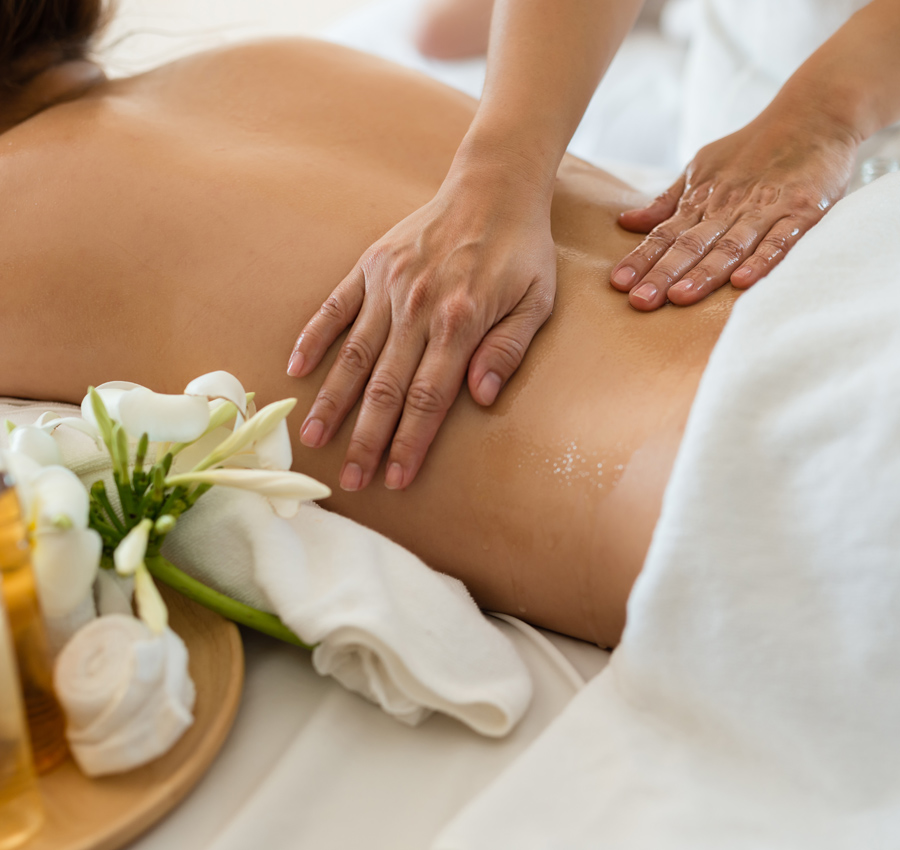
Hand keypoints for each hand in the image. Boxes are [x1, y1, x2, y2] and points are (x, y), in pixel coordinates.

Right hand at [287, 167, 555, 491]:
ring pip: (353, 355)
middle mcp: (417, 307)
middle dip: (366, 439)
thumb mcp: (537, 301)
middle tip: (349, 480)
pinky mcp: (371, 265)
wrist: (494, 185)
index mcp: (460, 321)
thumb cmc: (521, 250)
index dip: (410, 442)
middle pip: (385, 387)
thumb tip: (480, 399)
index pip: (429, 398)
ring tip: (311, 439)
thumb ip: (508, 350)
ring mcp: (389, 285)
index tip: (395, 478)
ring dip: (332, 401)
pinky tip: (295, 369)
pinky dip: (314, 337)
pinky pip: (335, 307)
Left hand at [609, 107, 859, 309]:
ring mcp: (765, 209)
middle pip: (691, 245)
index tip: (618, 283)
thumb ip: (667, 202)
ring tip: (679, 297)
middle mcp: (728, 207)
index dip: (641, 258)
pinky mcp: (802, 212)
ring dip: (705, 273)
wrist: (814, 114)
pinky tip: (742, 282)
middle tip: (640, 300)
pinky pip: (780, 241)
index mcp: (702, 200)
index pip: (665, 234)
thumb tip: (625, 222)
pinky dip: (762, 261)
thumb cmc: (751, 149)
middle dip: (663, 273)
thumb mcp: (701, 168)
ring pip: (730, 246)